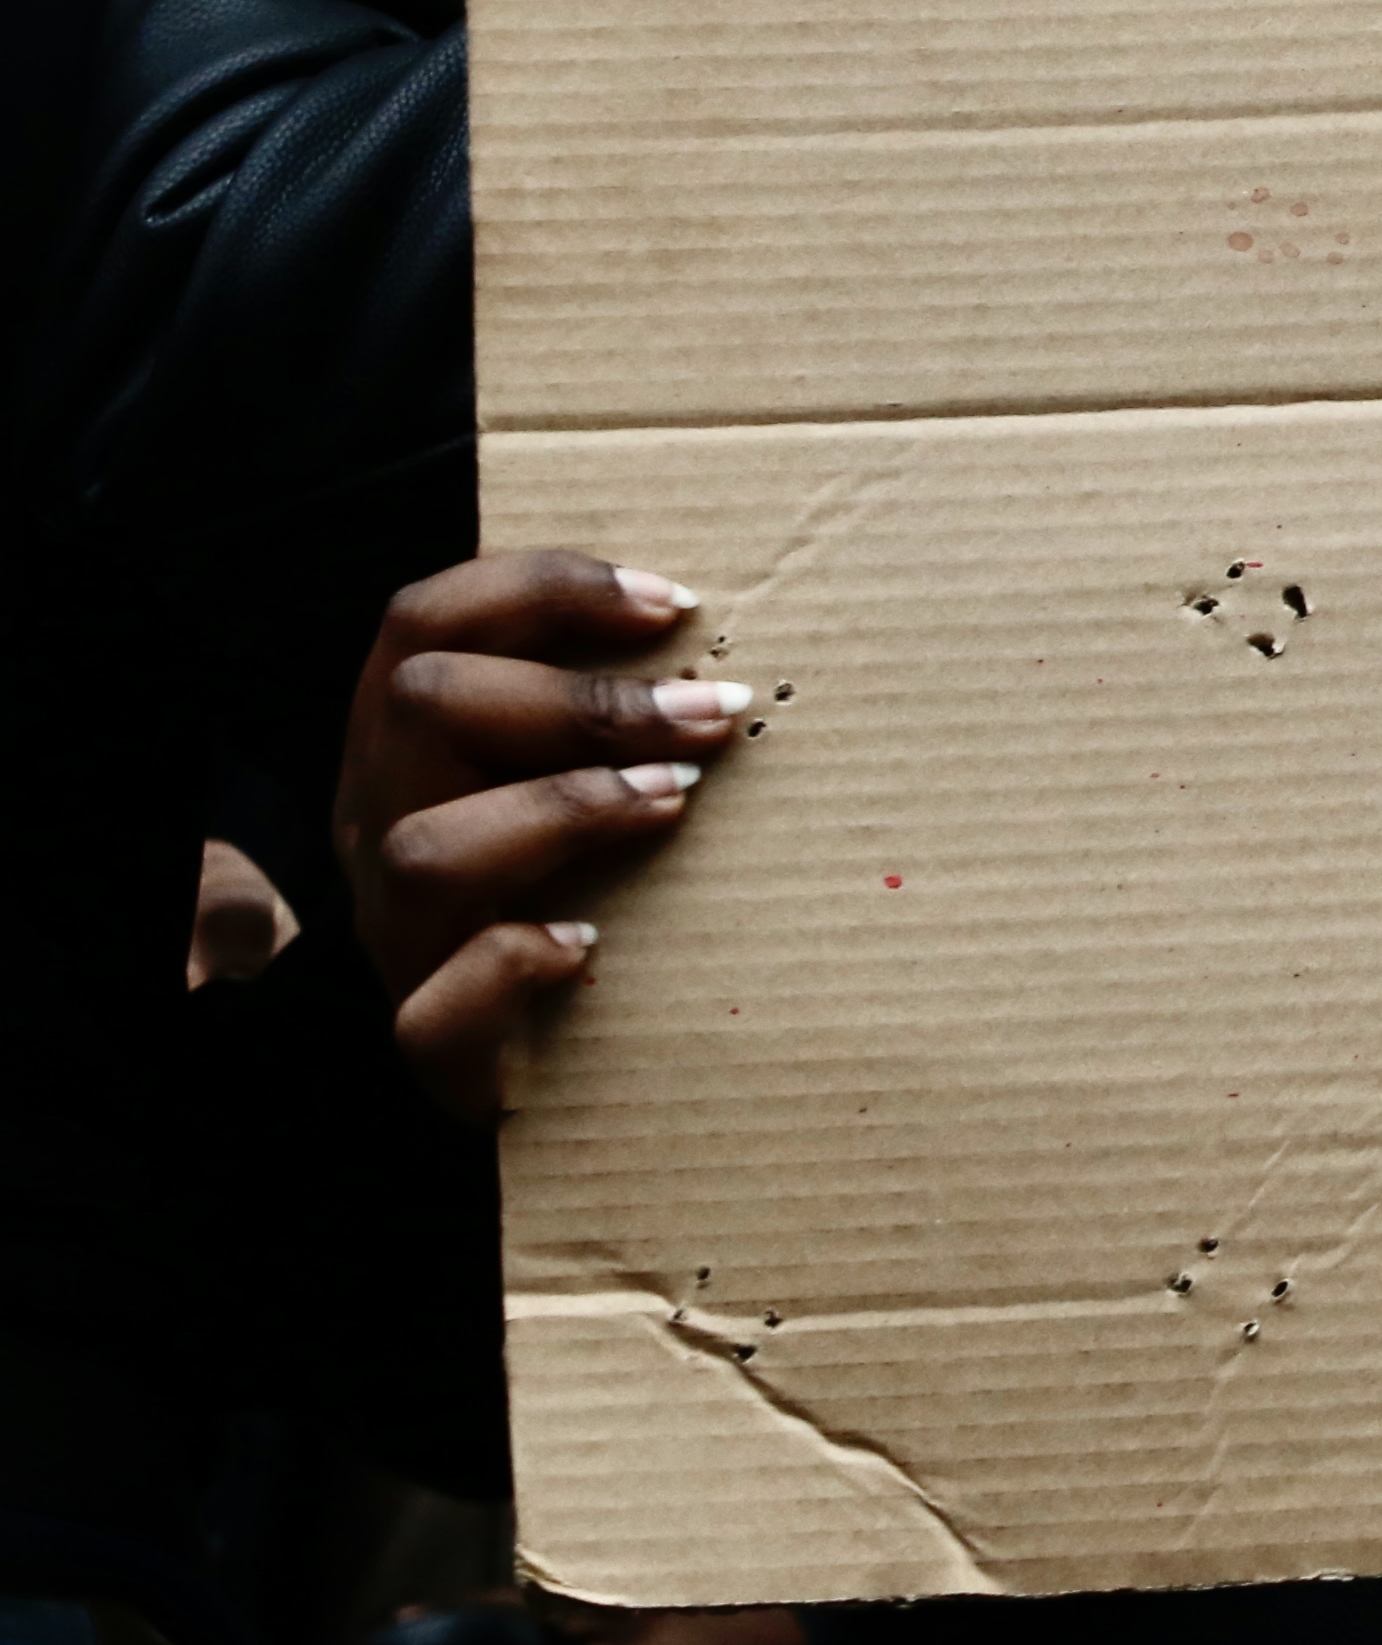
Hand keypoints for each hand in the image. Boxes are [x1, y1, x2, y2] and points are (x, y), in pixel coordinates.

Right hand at [334, 553, 746, 1121]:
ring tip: (673, 802)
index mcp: (412, 744)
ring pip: (424, 850)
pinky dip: (515, 966)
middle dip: (582, 701)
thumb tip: (736, 645)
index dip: (543, 587)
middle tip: (713, 714)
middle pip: (420, 704)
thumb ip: (619, 706)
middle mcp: (382, 823)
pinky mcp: (431, 1041)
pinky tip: (589, 945)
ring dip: (564, 810)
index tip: (676, 603)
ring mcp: (396, 933)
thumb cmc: (587, 876)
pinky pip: (435, 1010)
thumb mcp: (581, 771)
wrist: (549, 1057)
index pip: (426, 618)